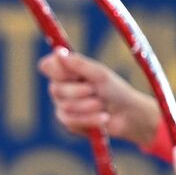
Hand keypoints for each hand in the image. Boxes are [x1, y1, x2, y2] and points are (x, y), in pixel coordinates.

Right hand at [39, 48, 159, 147]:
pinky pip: (71, 121)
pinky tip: (103, 118)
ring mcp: (62, 105)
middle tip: (95, 90)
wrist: (128, 115)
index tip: (73, 73)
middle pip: (55, 88)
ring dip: (88, 106)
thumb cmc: (115, 90)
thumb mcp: (100, 74)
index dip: (56, 70)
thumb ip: (78, 64)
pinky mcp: (68, 122)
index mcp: (67, 71)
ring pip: (64, 106)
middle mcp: (61, 87)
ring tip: (102, 105)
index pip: (47, 65)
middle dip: (79, 91)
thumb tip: (58, 52)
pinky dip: (90, 119)